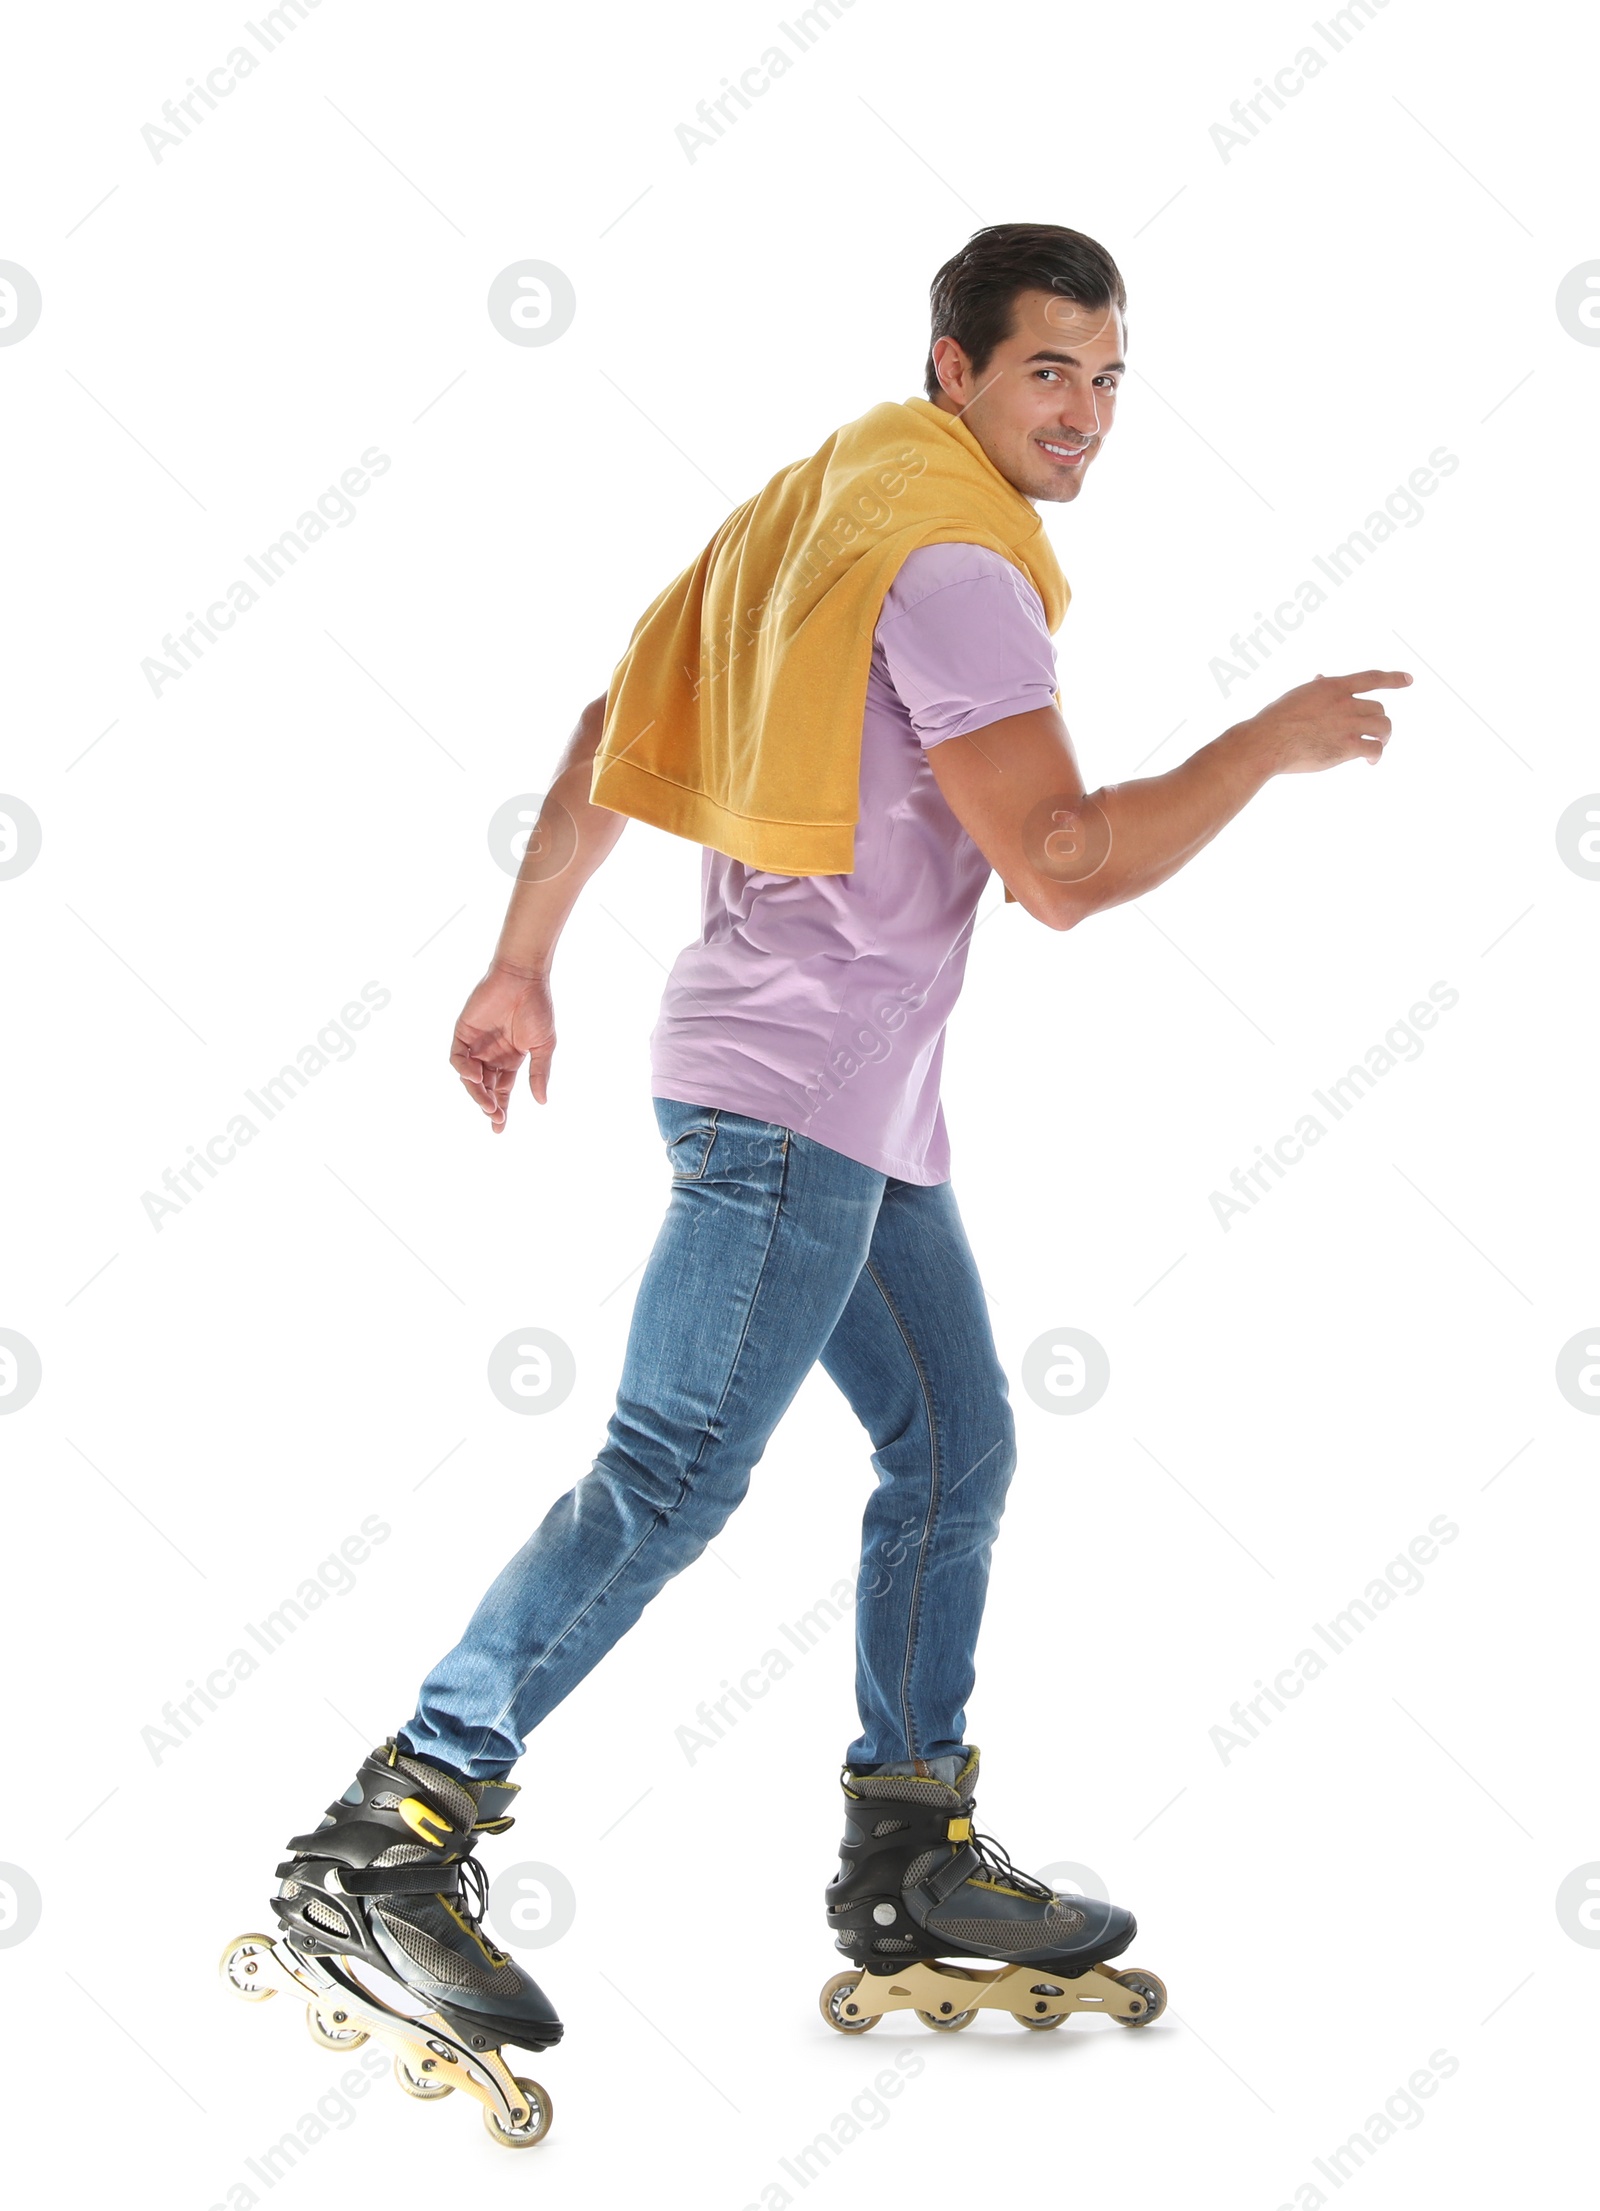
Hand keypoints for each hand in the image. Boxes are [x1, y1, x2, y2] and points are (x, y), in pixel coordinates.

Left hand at [449, 966, 555, 1131]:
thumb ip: (539, 1073)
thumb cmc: (537, 1009)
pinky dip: (463, 1070)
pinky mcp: (463, 1033)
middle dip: (489, 1105)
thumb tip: (541, 1102)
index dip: (500, 1110)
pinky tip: (475, 1075)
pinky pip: (457, 1058)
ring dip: (477, 1093)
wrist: (522, 978)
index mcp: (511, 1059)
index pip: (502, 1091)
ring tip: (488, 1103)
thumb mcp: (543, 1046)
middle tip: (496, 1117)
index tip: (498, 1130)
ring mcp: (476, 1045)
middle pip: (486, 1088)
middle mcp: (491, 1055)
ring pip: (470, 1078)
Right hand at [1240, 668, 1412, 774]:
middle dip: (1377, 720)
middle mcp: (1345, 703)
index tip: (1408, 680)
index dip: (1393, 678)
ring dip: (1384, 736)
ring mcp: (1348, 724)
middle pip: (1379, 708)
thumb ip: (1316, 688)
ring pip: (1383, 726)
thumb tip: (1321, 678)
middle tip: (1374, 732)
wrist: (1269, 741)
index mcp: (1333, 687)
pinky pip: (1375, 748)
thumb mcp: (1298, 694)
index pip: (1372, 678)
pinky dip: (1377, 754)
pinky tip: (1371, 761)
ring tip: (1379, 745)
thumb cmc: (1276, 719)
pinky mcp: (1347, 747)